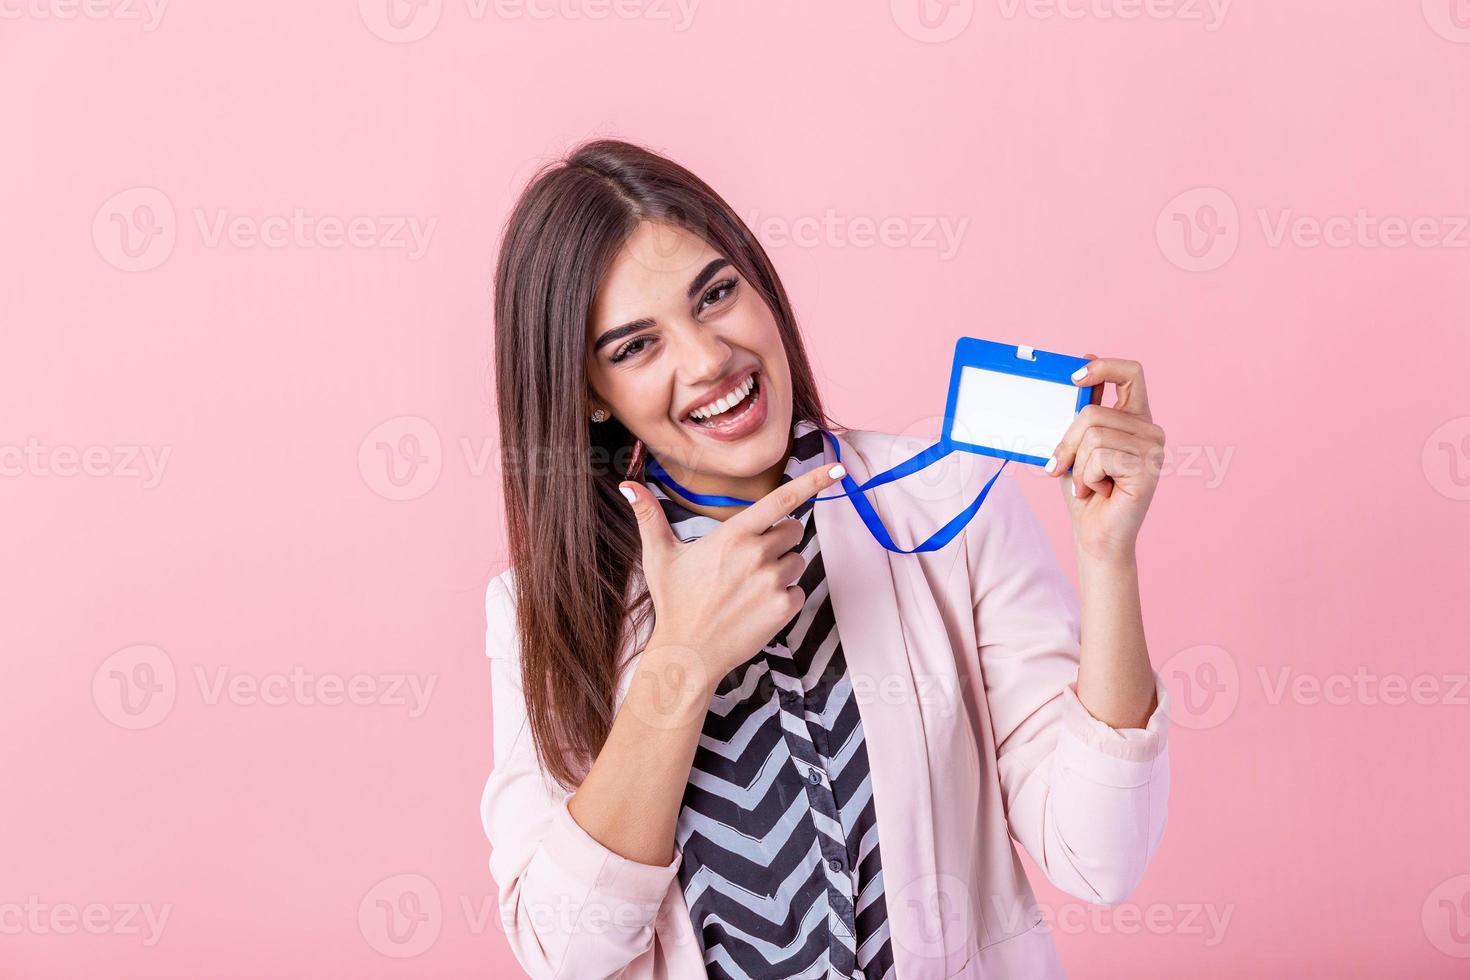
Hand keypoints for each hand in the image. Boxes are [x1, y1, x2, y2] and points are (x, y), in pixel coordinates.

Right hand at [618, 461, 846, 689]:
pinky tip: (757, 608)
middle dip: (780, 540)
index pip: (782, 499)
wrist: (688, 652)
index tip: (838, 468)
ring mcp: (773, 582)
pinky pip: (799, 591)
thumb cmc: (675, 601)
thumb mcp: (659, 556)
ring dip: (782, 569)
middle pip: (794, 530)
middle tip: (751, 561)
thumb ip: (649, 516)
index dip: (814, 481)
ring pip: (799, 561)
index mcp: (733, 535)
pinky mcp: (784, 608)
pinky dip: (785, 598)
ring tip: (750, 588)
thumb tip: (627, 485)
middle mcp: (757, 554)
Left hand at [1045, 355, 1164, 562]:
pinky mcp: (1148, 469)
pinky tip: (1099, 491)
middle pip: (1094, 412)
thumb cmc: (1086, 491)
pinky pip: (1099, 457)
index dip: (1103, 367)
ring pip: (1093, 435)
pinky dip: (1087, 477)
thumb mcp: (1077, 445)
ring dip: (1078, 465)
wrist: (1096, 536)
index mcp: (1135, 418)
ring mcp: (1153, 449)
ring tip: (1089, 483)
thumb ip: (1084, 412)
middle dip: (1068, 442)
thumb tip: (1081, 365)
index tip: (1074, 377)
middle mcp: (1150, 430)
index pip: (1131, 373)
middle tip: (1064, 466)